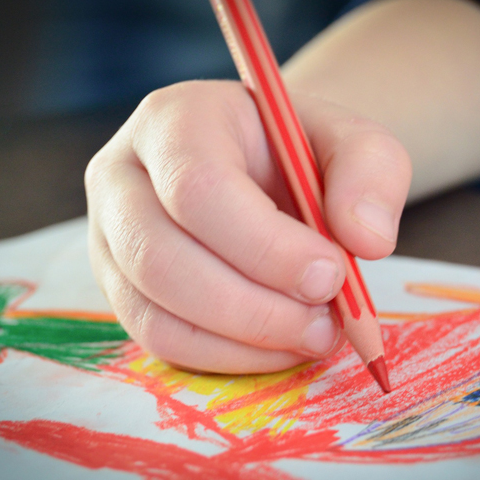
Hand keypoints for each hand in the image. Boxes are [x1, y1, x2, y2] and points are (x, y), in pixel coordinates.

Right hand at [85, 80, 410, 373]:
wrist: (262, 170)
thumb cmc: (300, 154)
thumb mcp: (353, 142)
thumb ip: (370, 174)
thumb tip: (364, 241)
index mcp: (174, 121)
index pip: (197, 188)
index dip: (265, 246)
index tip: (332, 275)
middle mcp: (122, 176)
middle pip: (161, 259)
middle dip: (253, 308)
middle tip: (324, 325)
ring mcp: (109, 237)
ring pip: (153, 311)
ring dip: (242, 342)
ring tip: (310, 337)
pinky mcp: (120, 286)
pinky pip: (158, 339)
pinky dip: (224, 357)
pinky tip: (277, 347)